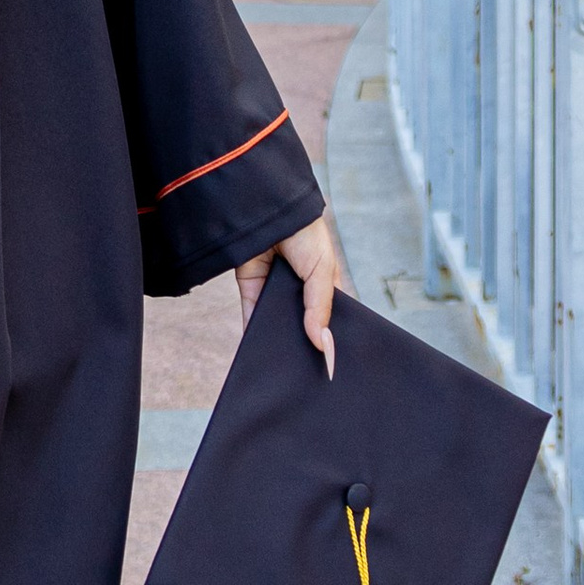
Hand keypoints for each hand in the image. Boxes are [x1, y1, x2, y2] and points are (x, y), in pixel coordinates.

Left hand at [235, 211, 345, 376]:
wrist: (270, 209)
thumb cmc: (306, 234)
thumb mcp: (322, 272)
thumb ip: (320, 309)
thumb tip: (323, 345)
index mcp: (324, 286)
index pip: (330, 319)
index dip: (331, 339)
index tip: (332, 368)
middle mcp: (300, 292)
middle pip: (302, 326)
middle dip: (304, 345)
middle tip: (308, 375)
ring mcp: (275, 292)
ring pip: (277, 325)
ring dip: (279, 343)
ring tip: (285, 371)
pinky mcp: (251, 290)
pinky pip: (253, 317)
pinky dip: (255, 334)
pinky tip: (261, 356)